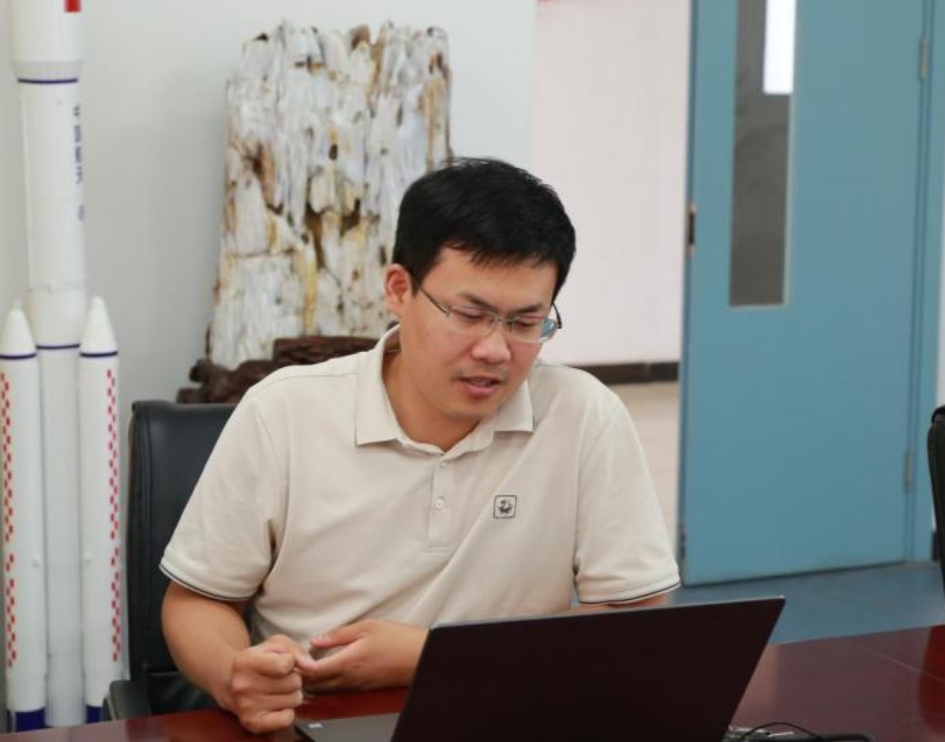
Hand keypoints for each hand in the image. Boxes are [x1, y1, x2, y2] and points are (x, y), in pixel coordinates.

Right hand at [220, 634, 319, 733]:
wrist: (232, 682)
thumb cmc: (260, 660)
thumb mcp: (276, 645)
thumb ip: (297, 651)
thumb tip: (313, 667)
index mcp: (247, 661)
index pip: (285, 665)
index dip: (291, 662)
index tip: (283, 663)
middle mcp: (244, 685)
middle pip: (294, 683)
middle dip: (294, 678)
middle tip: (281, 678)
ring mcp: (247, 706)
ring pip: (294, 700)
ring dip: (292, 694)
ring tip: (279, 690)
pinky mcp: (253, 723)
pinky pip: (287, 719)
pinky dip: (288, 712)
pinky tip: (278, 704)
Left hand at [303, 619, 427, 692]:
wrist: (419, 656)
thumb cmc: (396, 639)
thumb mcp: (367, 627)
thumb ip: (339, 634)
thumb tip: (316, 640)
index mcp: (348, 662)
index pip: (314, 672)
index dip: (300, 666)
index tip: (294, 657)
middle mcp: (349, 679)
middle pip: (316, 685)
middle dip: (303, 677)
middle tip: (296, 663)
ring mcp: (356, 686)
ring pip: (326, 690)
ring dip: (314, 681)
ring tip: (308, 667)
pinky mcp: (363, 688)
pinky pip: (338, 690)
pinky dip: (327, 683)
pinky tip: (328, 671)